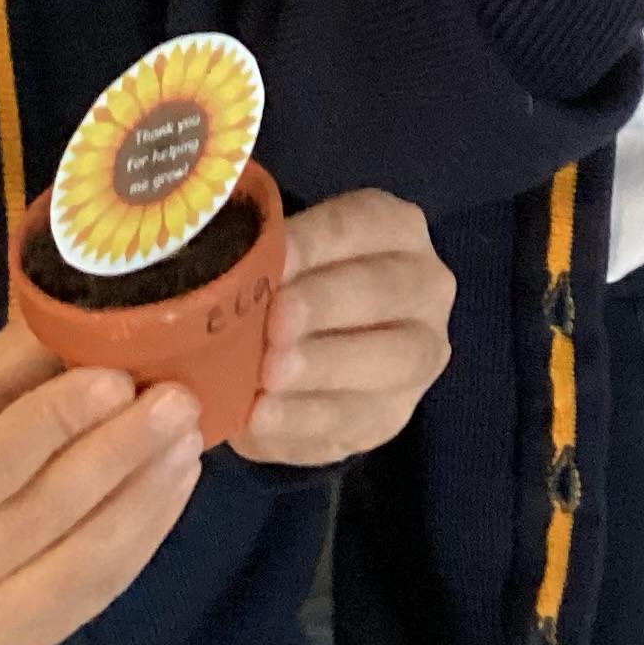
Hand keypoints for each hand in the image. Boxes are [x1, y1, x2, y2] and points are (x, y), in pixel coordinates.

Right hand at [0, 323, 204, 644]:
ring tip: (188, 437)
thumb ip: (1, 370)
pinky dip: (147, 534)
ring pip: (83, 562)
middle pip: (44, 513)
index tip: (118, 375)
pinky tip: (175, 483)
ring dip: (148, 494)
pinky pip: (99, 591)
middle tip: (177, 400)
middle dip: (121, 451)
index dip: (58, 418)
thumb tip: (77, 302)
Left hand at [234, 191, 454, 467]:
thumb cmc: (287, 287)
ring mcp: (418, 356)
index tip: (268, 263)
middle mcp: (424, 287)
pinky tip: (262, 417)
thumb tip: (219, 265)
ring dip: (323, 367)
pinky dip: (304, 420)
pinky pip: (356, 420)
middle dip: (325, 305)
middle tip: (274, 324)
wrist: (308, 357)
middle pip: (384, 290)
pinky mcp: (392, 416)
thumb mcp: (280, 260)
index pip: (361, 224)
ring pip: (388, 361)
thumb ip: (262, 258)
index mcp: (396, 228)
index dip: (314, 243)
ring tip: (268, 376)